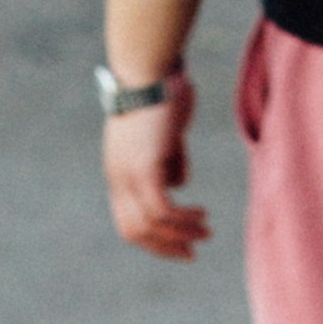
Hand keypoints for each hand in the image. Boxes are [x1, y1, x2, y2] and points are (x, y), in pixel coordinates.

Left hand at [104, 79, 206, 260]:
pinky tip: (200, 214)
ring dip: (180, 233)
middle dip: (165, 247)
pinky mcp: (144, 168)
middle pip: (134, 231)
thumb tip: (177, 184)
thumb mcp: (165, 137)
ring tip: (205, 232)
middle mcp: (118, 178)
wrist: (148, 71)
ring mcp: (128, 175)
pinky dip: (182, 218)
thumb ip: (169, 162)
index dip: (153, 239)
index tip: (179, 244)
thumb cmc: (160, 95)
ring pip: (151, 224)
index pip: (128, 221)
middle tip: (192, 252)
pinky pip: (162, 209)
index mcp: (118, 172)